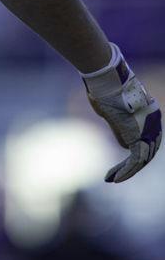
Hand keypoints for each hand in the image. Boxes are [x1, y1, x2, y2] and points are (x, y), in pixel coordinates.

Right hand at [83, 53, 161, 183]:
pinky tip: (114, 178)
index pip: (147, 140)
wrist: (107, 81)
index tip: (123, 161)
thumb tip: (124, 146)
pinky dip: (125, 171)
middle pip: (146, 152)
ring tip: (112, 178)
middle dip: (131, 166)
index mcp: (151, 115)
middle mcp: (154, 125)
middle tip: (116, 175)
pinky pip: (135, 161)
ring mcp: (149, 132)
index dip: (136, 153)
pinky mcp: (139, 138)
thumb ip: (121, 128)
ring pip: (141, 159)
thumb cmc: (105, 91)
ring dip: (125, 171)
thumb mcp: (114, 112)